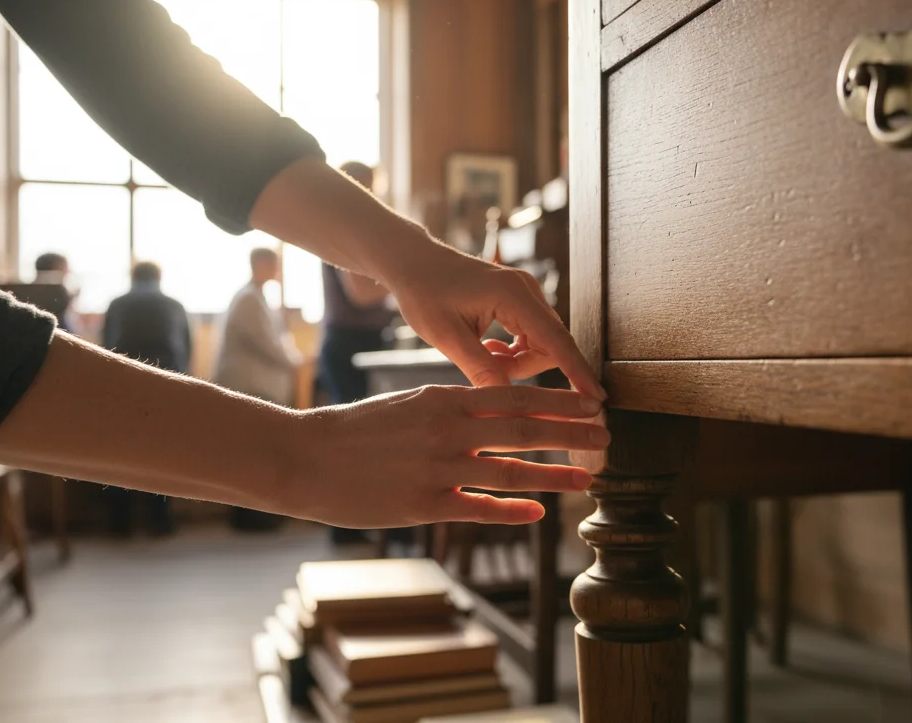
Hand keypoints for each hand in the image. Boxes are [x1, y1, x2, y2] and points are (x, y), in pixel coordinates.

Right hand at [282, 384, 607, 526]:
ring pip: (510, 470)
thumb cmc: (355, 431)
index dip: (559, 403)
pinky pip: (477, 508)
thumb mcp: (408, 404)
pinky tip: (538, 513)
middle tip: (608, 437)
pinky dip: (511, 510)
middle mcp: (447, 430)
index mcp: (444, 400)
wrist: (303, 456)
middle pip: (524, 430)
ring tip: (587, 478)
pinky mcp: (422, 504)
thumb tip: (491, 411)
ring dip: (554, 474)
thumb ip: (451, 409)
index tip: (592, 405)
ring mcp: (437, 468)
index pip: (515, 398)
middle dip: (572, 433)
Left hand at [386, 241, 604, 397]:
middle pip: (550, 345)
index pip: (556, 342)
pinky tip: (489, 348)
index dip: (577, 372)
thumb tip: (507, 401)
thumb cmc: (424, 293)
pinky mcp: (519, 298)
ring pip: (541, 342)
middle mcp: (527, 290)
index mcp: (513, 296)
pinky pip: (531, 334)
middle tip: (487, 367)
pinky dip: (515, 350)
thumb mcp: (446, 336)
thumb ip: (480, 367)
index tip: (597, 398)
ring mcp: (525, 292)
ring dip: (518, 360)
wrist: (413, 262)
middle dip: (526, 368)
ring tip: (483, 355)